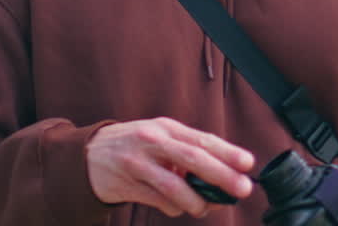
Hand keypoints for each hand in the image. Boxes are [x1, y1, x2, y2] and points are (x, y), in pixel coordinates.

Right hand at [86, 117, 254, 217]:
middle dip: (221, 175)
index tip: (248, 162)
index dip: (227, 151)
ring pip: (174, 185)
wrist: (89, 154)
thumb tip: (222, 176)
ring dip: (195, 201)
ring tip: (203, 208)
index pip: (202, 139)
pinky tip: (176, 206)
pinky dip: (173, 207)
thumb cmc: (136, 145)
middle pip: (193, 158)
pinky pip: (157, 200)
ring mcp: (138, 162)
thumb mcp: (160, 137)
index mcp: (166, 127)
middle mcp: (152, 140)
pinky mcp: (126, 183)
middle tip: (242, 188)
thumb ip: (187, 152)